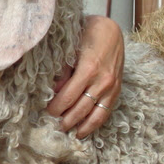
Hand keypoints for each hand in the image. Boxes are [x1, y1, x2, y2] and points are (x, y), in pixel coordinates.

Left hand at [47, 15, 123, 137]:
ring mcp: (111, 87)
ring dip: (80, 126)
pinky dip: (95, 123)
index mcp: (88, 69)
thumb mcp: (70, 48)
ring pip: (95, 114)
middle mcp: (102, 81)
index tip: (46, 113)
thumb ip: (62, 70)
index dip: (56, 108)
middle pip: (80, 108)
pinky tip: (85, 130)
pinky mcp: (117, 89)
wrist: (111, 30)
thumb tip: (52, 91)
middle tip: (53, 126)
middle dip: (65, 120)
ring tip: (68, 133)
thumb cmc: (86, 35)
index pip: (67, 97)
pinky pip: (106, 111)